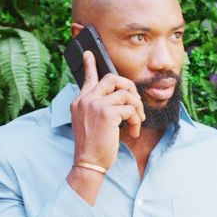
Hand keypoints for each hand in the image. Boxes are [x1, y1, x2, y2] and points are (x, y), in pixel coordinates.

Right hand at [69, 50, 146, 168]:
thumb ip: (98, 108)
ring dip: (137, 108)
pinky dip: (136, 120)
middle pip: (112, 78)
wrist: (88, 163)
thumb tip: (118, 100)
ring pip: (126, 94)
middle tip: (135, 102)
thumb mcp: (89, 123)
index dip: (89, 65)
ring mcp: (95, 104)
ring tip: (137, 122)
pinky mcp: (107, 113)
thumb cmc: (93, 147)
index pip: (87, 78)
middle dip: (130, 87)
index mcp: (79, 101)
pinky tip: (133, 131)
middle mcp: (86, 99)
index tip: (88, 54)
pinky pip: (130, 109)